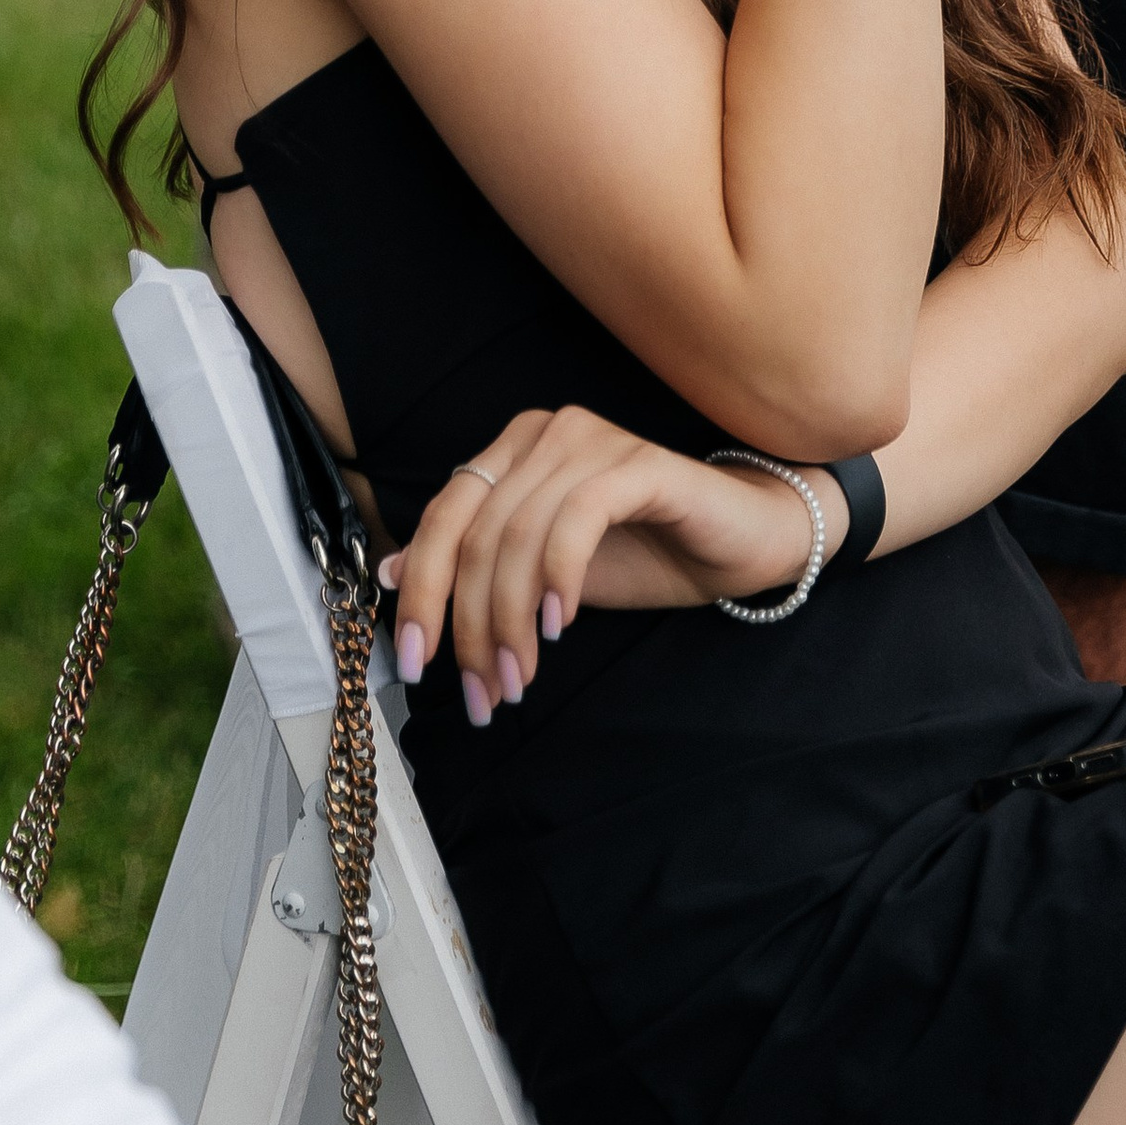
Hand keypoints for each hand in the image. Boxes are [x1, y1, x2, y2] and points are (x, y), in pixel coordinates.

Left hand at [378, 406, 848, 717]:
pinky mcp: (638, 464)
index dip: (419, 593)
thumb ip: (475, 569)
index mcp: (513, 450)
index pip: (442, 519)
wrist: (739, 542)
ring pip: (517, 537)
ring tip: (521, 678)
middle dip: (469, 626)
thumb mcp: (542, 575)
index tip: (414, 664)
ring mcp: (592, 441)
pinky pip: (578, 518)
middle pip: (474, 535)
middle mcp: (545, 432)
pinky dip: (559, 577)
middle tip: (483, 692)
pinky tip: (561, 624)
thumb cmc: (644, 553)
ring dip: (511, 621)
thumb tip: (387, 576)